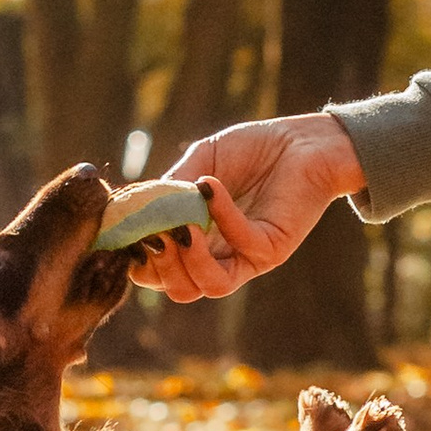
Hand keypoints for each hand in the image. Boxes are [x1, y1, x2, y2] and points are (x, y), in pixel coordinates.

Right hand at [139, 113, 366, 302]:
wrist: (303, 141)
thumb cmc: (253, 150)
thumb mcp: (200, 162)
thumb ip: (170, 188)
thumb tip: (134, 209)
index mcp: (197, 241)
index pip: (159, 272)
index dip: (138, 258)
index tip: (127, 228)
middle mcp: (220, 257)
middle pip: (179, 289)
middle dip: (159, 265)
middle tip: (155, 231)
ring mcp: (246, 256)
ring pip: (208, 286)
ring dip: (187, 258)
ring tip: (181, 225)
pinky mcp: (272, 247)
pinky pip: (240, 244)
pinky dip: (221, 215)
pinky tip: (211, 186)